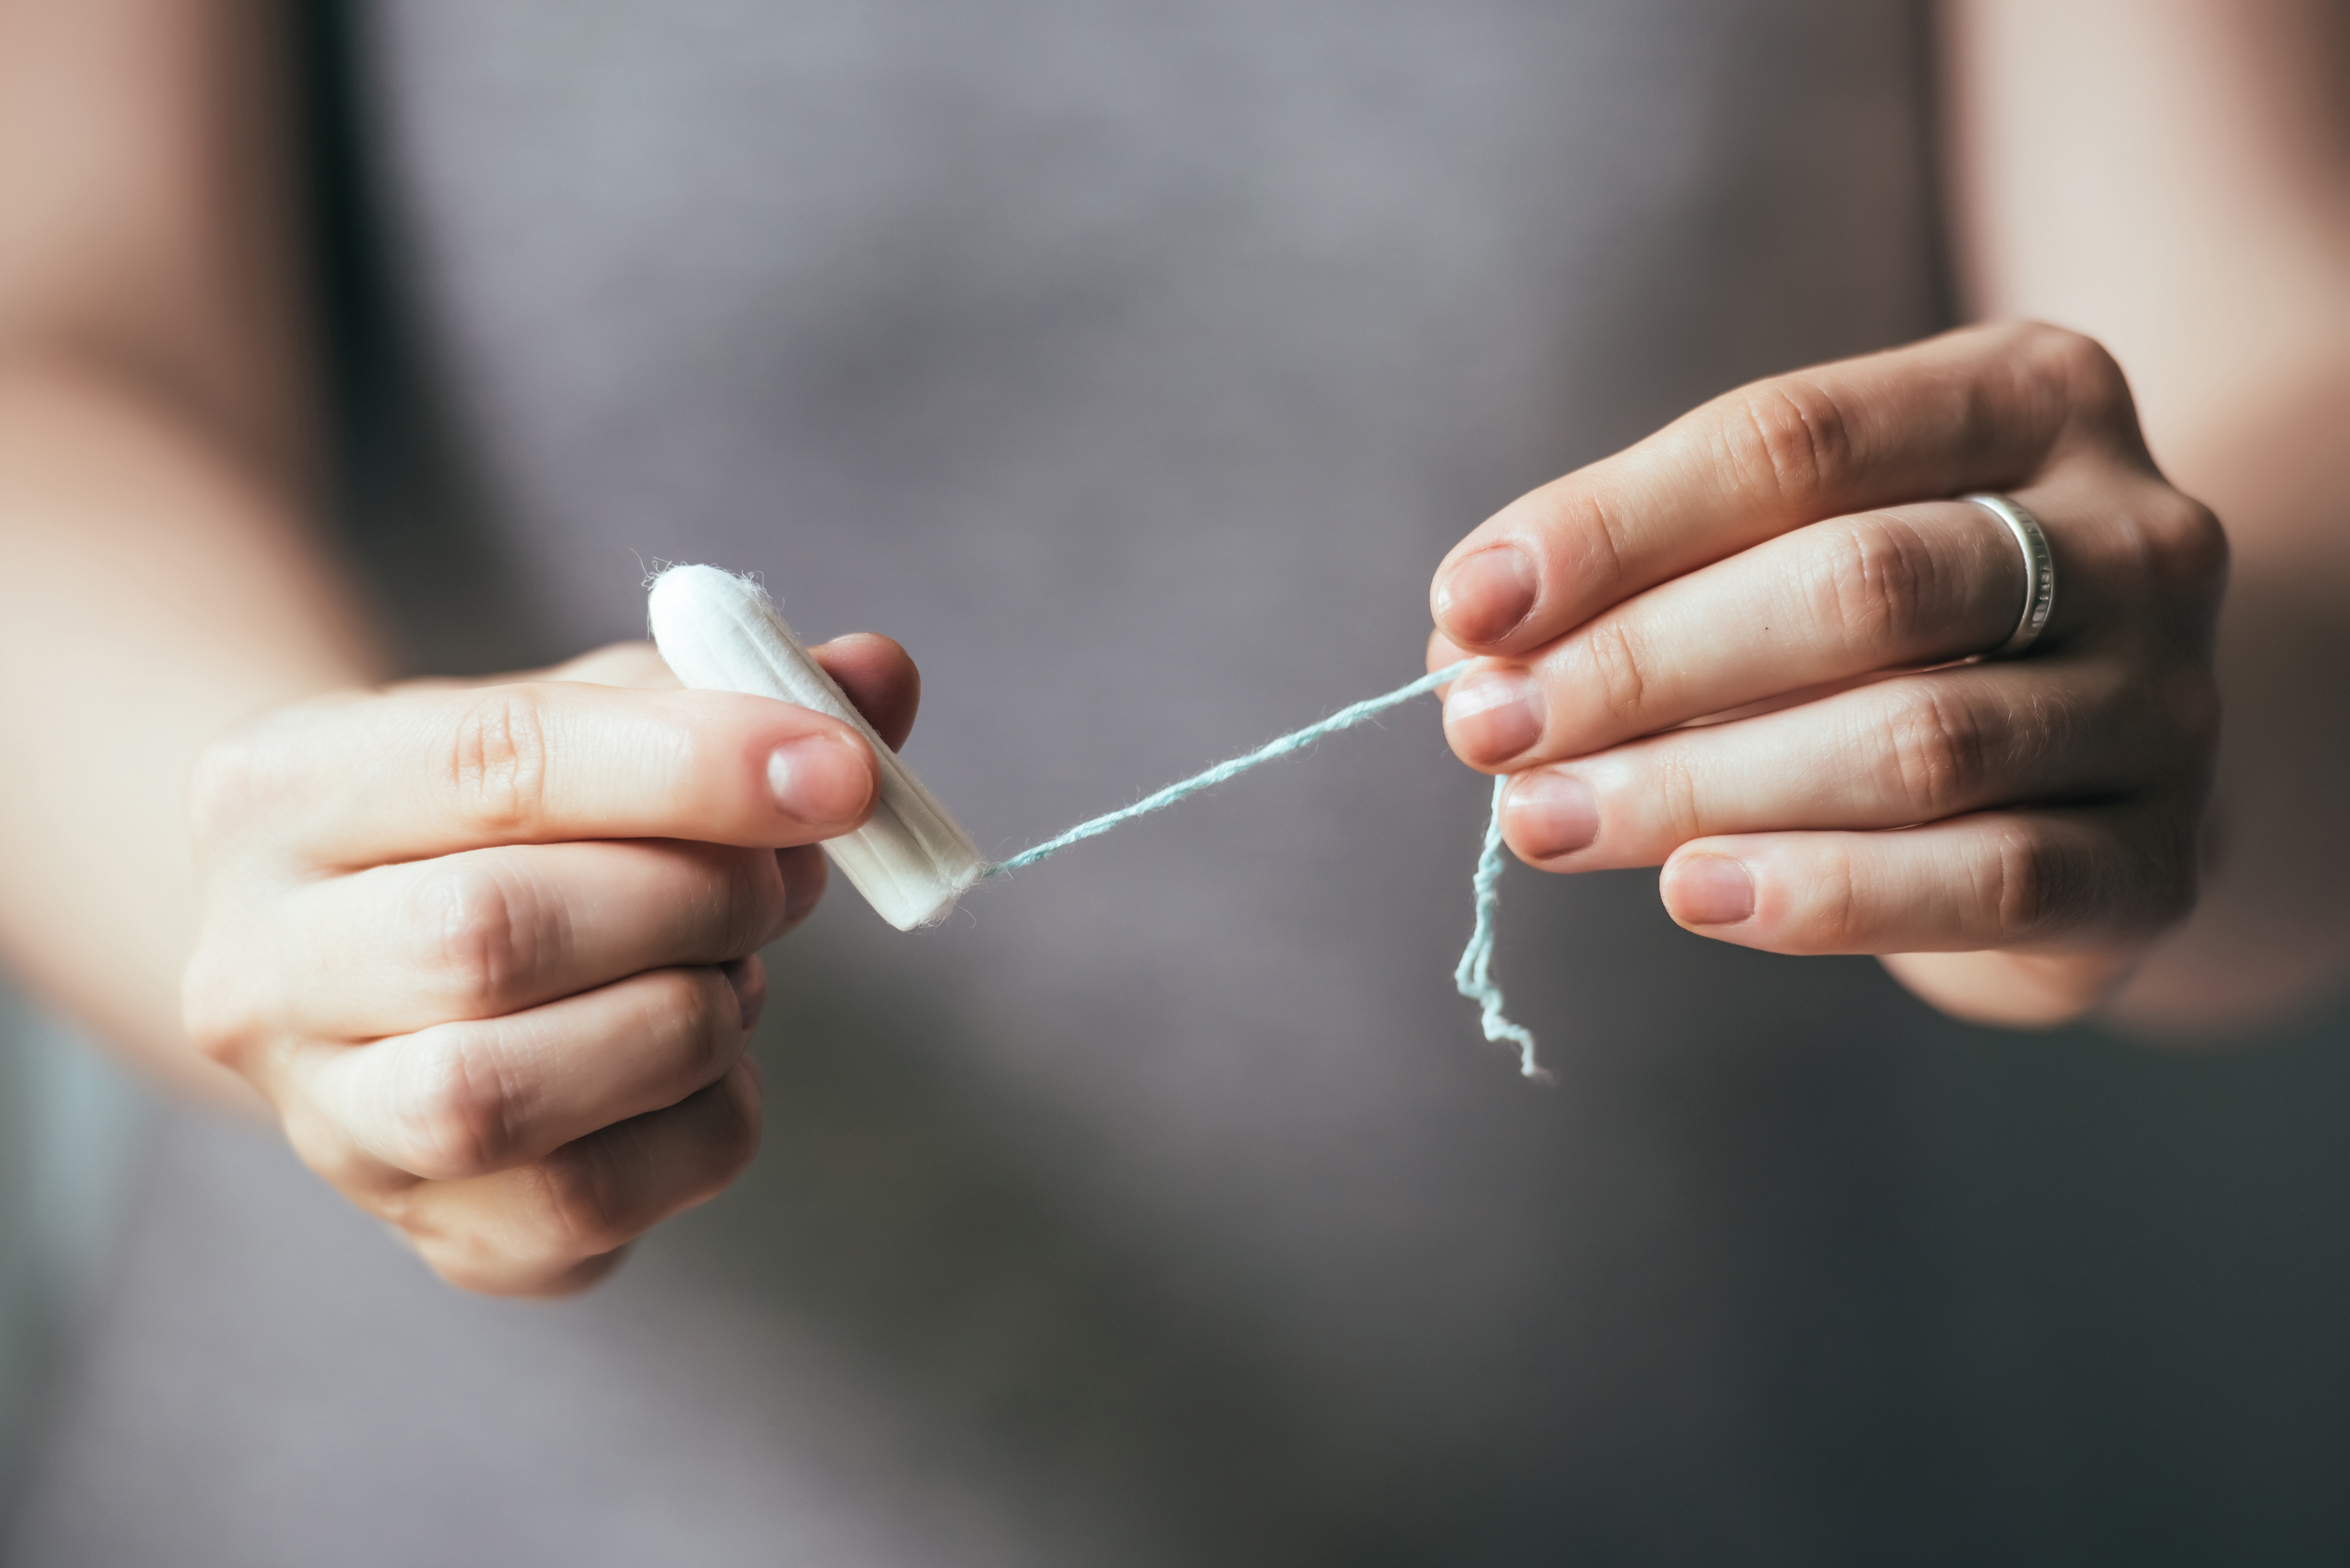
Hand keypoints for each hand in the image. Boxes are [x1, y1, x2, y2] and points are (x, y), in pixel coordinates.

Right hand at [182, 635, 919, 1294]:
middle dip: (695, 899)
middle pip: (492, 937)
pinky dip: (709, 1119)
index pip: (494, 762)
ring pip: (511, 1096)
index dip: (691, 766)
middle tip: (782, 874)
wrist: (410, 957)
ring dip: (690, 1018)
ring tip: (731, 964)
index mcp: (278, 792)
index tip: (839, 771)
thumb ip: (736, 689)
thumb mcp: (600, 713)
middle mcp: (260, 969)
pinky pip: (594, 1206)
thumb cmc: (515, 814)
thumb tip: (879, 677)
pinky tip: (710, 1057)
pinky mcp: (439, 1235)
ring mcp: (332, 1124)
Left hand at [1429, 323, 2226, 1025]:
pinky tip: (1694, 893)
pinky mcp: (2160, 858)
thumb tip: (1466, 644)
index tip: (1468, 608)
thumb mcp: (1785, 551)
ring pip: (1915, 742)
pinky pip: (1991, 879)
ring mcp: (2166, 700)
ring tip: (1543, 822)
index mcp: (2027, 397)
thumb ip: (1647, 577)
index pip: (1793, 440)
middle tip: (1489, 730)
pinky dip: (1825, 893)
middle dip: (1642, 664)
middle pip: (1858, 586)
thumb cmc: (1897, 634)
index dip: (1613, 526)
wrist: (2101, 759)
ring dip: (1696, 788)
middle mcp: (2130, 532)